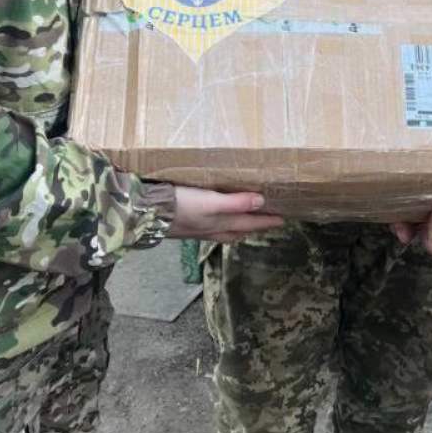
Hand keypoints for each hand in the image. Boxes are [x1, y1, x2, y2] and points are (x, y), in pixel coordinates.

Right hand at [167, 187, 283, 242]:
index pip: (252, 222)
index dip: (268, 220)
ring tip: (247, 221)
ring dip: (239, 226)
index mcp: (223, 223)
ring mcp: (201, 230)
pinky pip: (213, 227)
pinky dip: (222, 223)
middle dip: (256, 225)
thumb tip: (262, 201)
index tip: (284, 219)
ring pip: (227, 231)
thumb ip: (236, 202)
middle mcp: (214, 229)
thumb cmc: (181, 207)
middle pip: (241, 229)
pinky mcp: (188, 226)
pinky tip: (216, 219)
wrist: (147, 216)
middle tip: (270, 220)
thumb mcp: (211, 202)